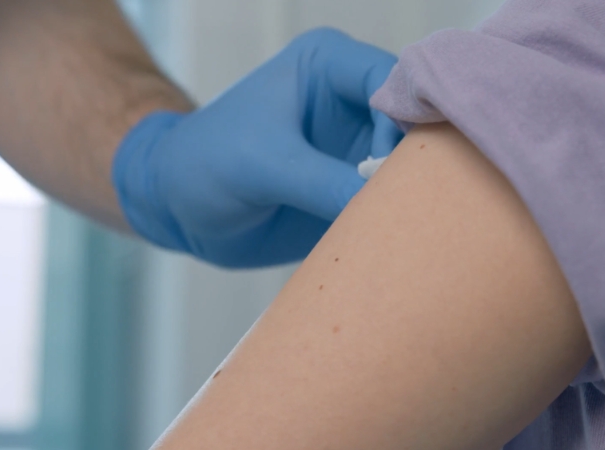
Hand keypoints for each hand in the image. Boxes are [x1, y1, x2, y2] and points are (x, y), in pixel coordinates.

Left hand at [113, 28, 401, 267]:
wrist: (178, 206)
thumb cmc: (204, 164)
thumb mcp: (262, 165)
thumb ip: (324, 182)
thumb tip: (385, 204)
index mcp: (331, 66)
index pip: (399, 81)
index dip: (415, 120)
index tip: (410, 167)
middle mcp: (354, 101)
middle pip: (418, 123)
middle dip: (425, 161)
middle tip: (426, 202)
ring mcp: (357, 146)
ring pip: (411, 165)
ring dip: (415, 194)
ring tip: (420, 226)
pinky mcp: (353, 186)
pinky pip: (391, 200)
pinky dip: (399, 219)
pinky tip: (404, 240)